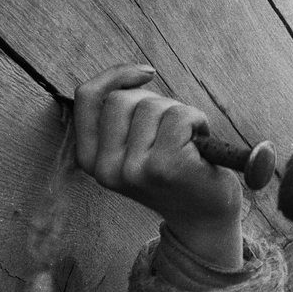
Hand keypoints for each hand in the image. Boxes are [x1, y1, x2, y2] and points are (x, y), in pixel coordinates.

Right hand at [74, 64, 242, 266]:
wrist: (205, 218)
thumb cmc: (175, 174)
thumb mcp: (134, 148)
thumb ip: (122, 117)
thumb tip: (137, 73)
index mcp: (93, 162)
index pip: (87, 98)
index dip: (114, 76)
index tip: (145, 75)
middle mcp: (107, 169)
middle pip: (123, 99)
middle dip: (155, 103)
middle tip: (174, 130)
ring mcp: (135, 169)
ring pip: (152, 106)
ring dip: (179, 115)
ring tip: (187, 143)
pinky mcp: (165, 166)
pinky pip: (179, 116)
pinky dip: (197, 120)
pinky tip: (201, 144)